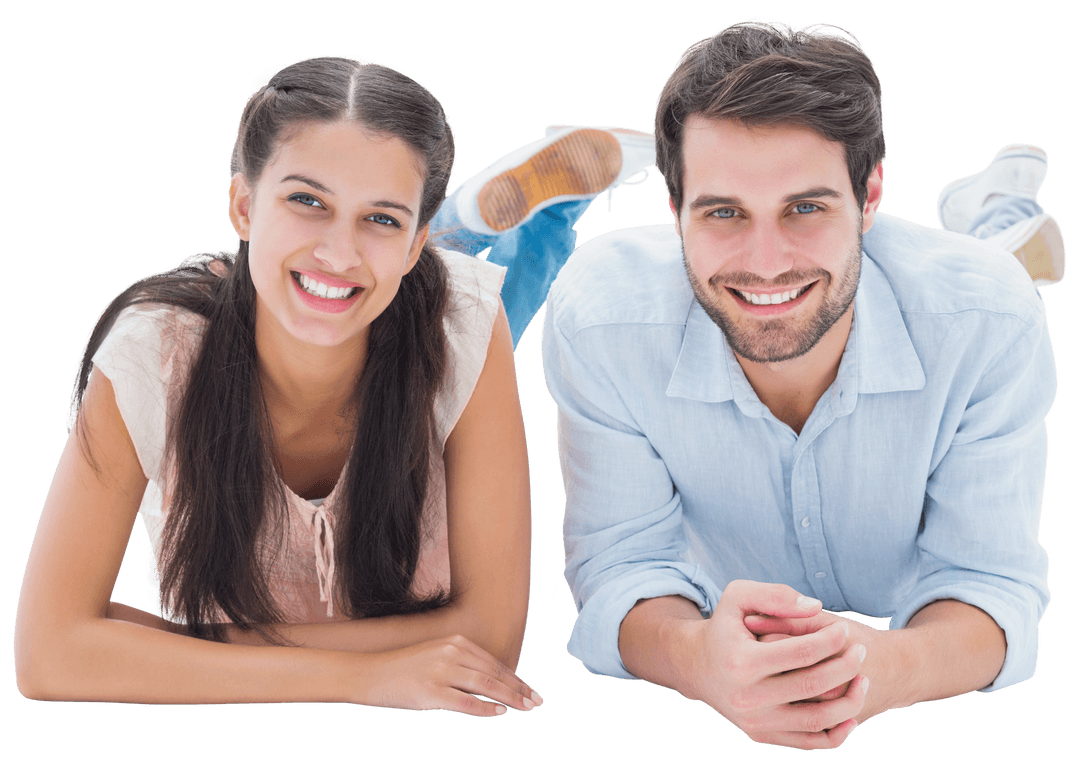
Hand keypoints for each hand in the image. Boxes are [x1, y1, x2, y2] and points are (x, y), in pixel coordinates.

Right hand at [352, 634, 542, 716]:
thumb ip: (461, 663)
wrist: (370, 673)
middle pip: (494, 674)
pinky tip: (499, 714)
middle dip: (519, 689)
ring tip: (526, 708)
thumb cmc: (404, 668)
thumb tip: (489, 683)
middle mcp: (451, 653)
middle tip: (537, 701)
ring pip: (486, 687)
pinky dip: (485, 709)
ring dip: (510, 699)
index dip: (515, 678)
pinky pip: (465, 702)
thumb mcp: (436, 655)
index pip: (493, 663)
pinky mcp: (431, 692)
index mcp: (455, 642)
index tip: (531, 690)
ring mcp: (441, 672)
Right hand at [685, 580, 868, 748]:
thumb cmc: (724, 627)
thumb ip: (776, 595)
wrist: (696, 666)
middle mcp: (747, 697)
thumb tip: (815, 607)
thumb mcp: (738, 597)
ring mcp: (754, 721)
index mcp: (742, 661)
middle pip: (813, 685)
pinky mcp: (760, 735)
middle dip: (846, 666)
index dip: (831, 640)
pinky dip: (836, 732)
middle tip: (860, 651)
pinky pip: (808, 742)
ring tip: (863, 680)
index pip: (803, 652)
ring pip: (816, 720)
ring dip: (850, 701)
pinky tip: (850, 713)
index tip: (844, 629)